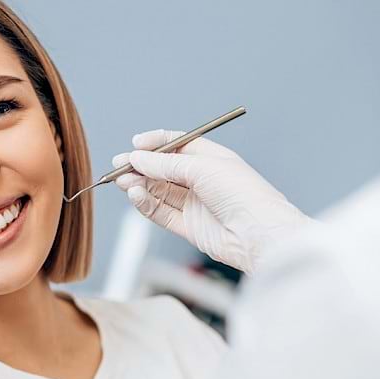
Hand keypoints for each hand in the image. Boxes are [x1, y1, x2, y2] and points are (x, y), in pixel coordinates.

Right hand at [112, 130, 313, 273]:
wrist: (260, 234)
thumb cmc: (244, 195)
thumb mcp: (202, 168)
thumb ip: (166, 165)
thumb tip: (138, 158)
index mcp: (211, 158)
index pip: (176, 145)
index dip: (154, 143)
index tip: (135, 145)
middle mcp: (202, 180)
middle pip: (162, 169)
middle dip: (140, 166)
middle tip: (118, 165)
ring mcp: (194, 203)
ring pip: (158, 190)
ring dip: (139, 184)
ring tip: (122, 181)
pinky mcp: (187, 226)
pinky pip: (160, 212)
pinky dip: (145, 203)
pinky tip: (135, 195)